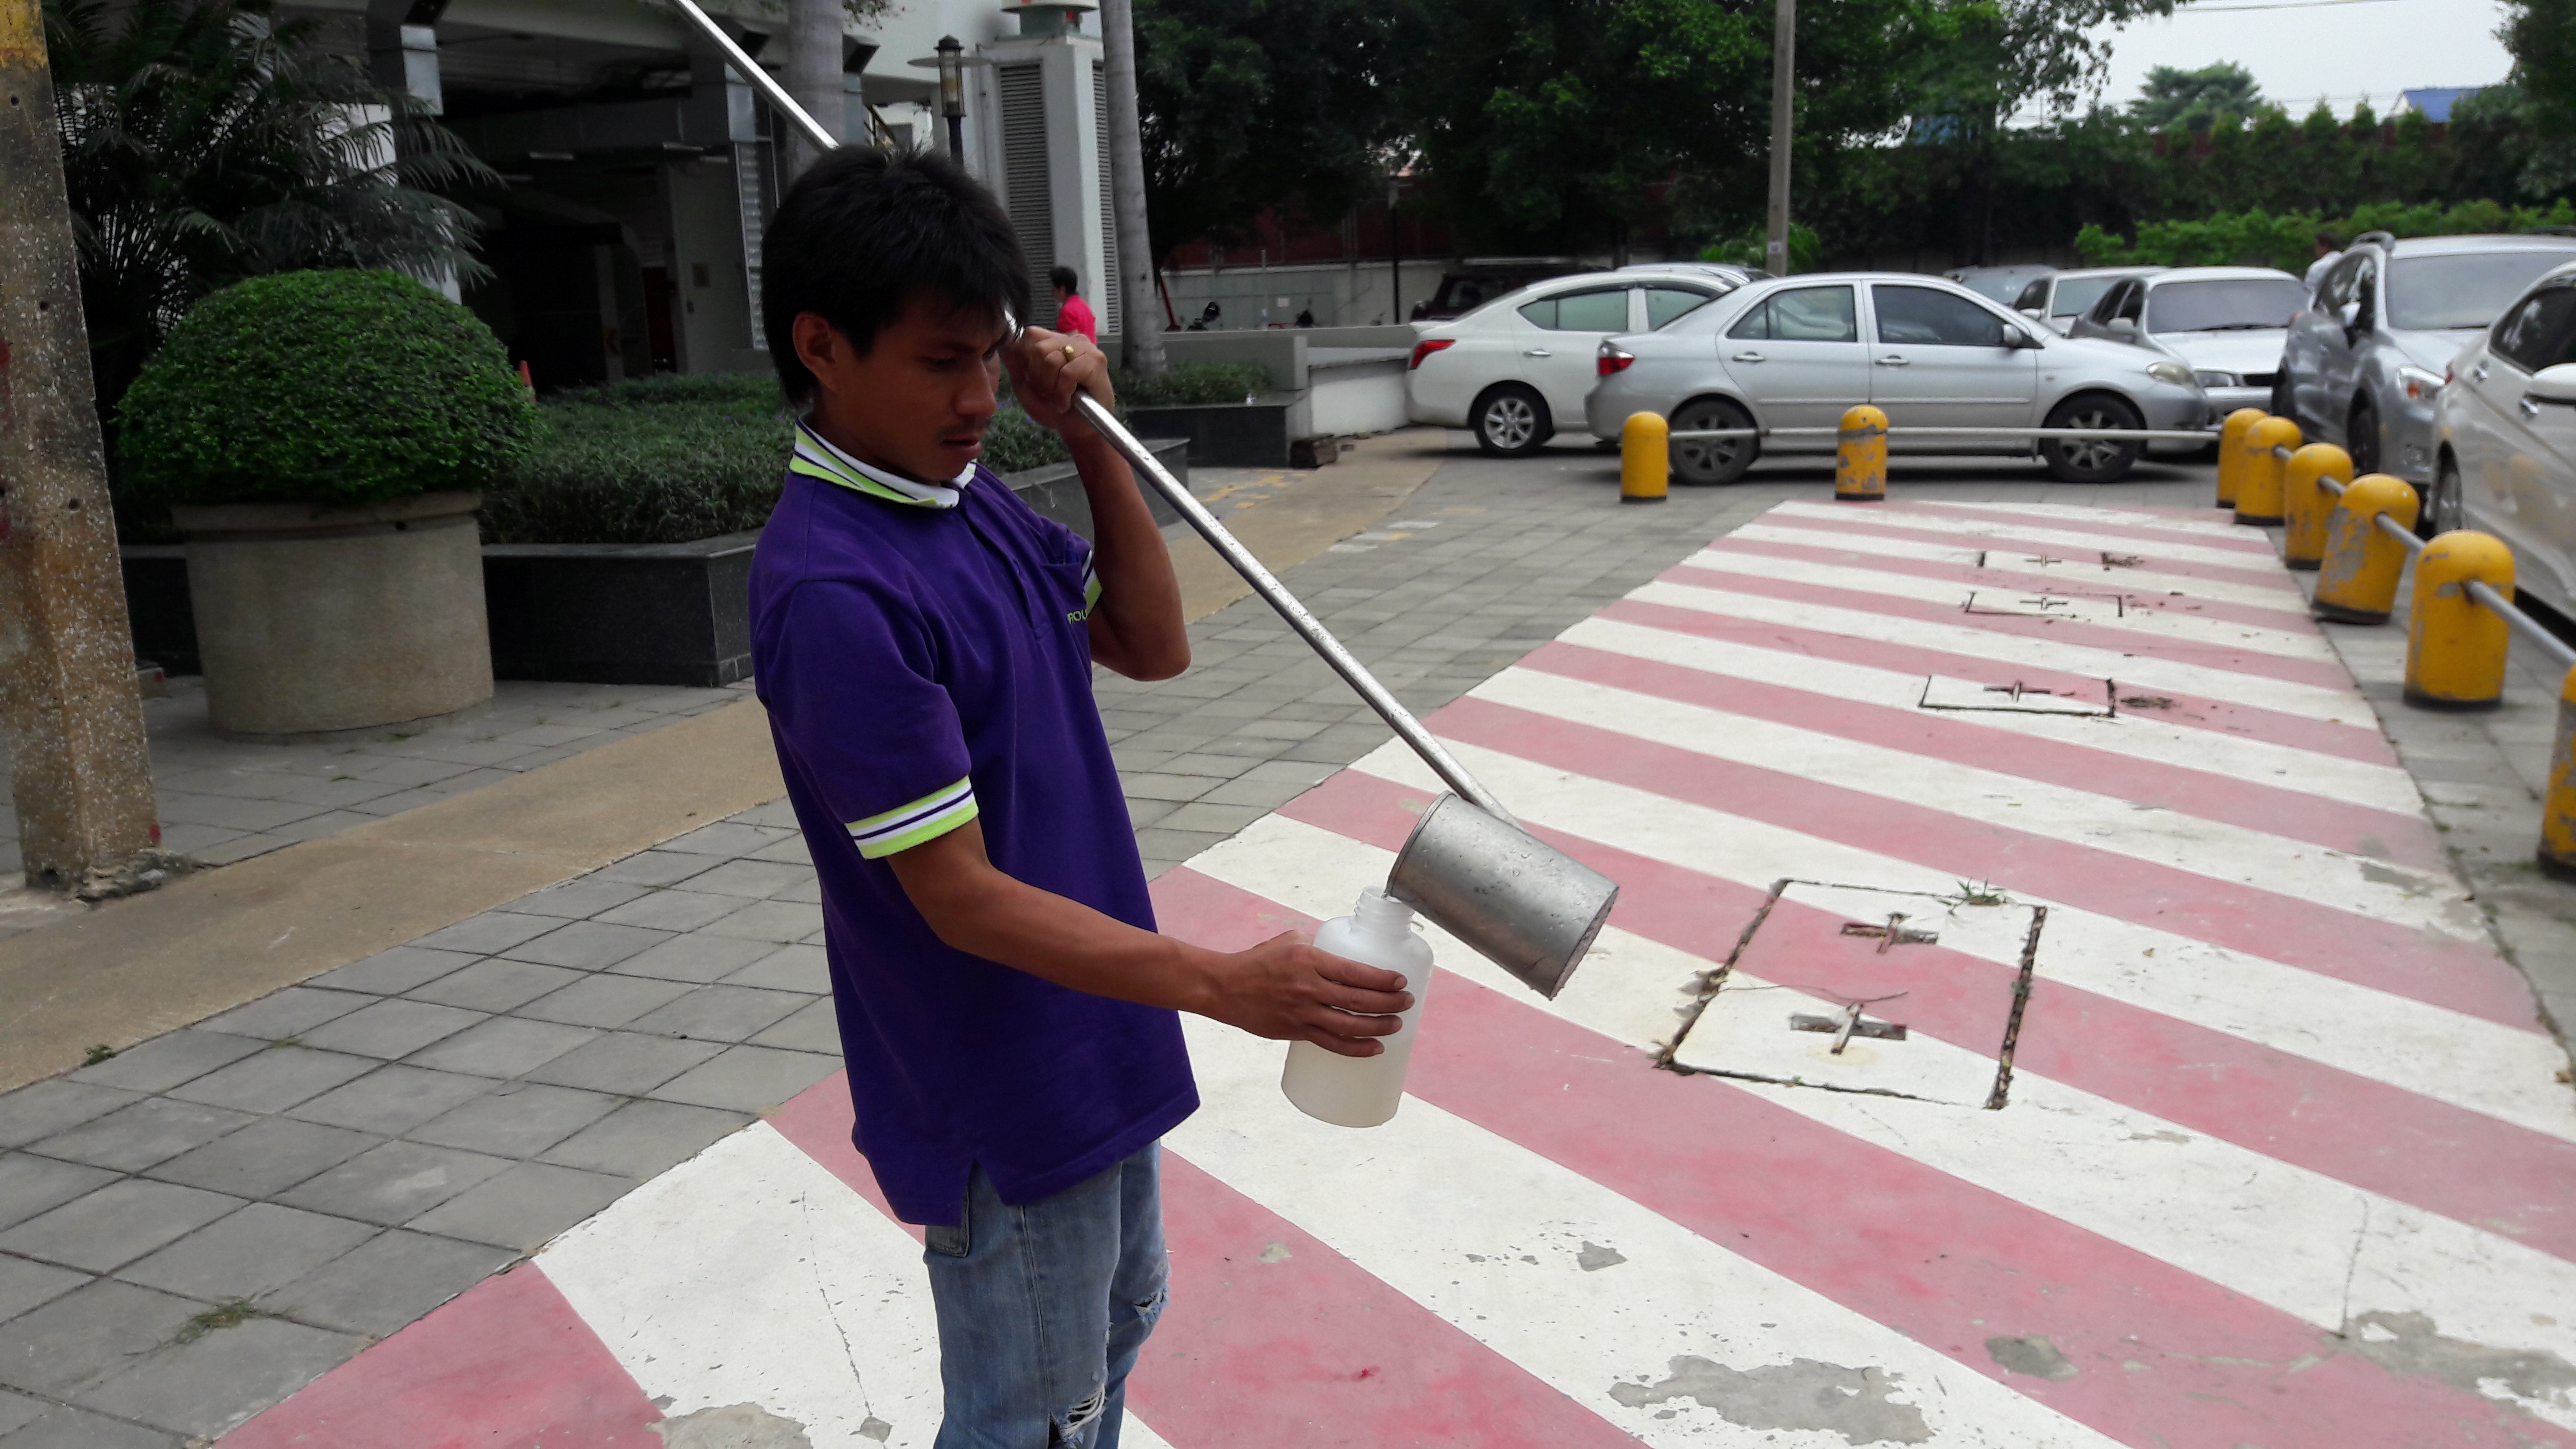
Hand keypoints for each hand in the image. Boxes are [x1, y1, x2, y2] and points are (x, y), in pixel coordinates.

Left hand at [1004, 327, 1114, 436]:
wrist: (1079, 429)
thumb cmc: (1055, 409)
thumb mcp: (1027, 389)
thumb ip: (1016, 367)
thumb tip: (1005, 346)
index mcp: (1054, 341)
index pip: (1031, 335)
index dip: (1027, 361)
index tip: (1037, 382)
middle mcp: (1070, 339)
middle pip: (1039, 348)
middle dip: (1038, 378)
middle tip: (1049, 393)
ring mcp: (1085, 348)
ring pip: (1052, 359)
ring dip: (1051, 386)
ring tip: (1059, 397)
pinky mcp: (1096, 360)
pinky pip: (1068, 373)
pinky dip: (1063, 392)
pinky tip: (1066, 402)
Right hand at [1193, 931, 1414, 1056]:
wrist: (1225, 988)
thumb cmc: (1259, 960)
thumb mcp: (1290, 940)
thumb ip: (1320, 945)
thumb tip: (1348, 952)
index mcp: (1309, 959)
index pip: (1355, 971)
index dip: (1382, 979)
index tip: (1400, 981)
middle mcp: (1307, 987)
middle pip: (1358, 1000)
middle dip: (1389, 1003)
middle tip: (1407, 1002)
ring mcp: (1302, 1012)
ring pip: (1349, 1025)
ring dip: (1378, 1027)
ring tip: (1397, 1025)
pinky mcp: (1296, 1031)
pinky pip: (1331, 1044)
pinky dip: (1355, 1049)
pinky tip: (1374, 1049)